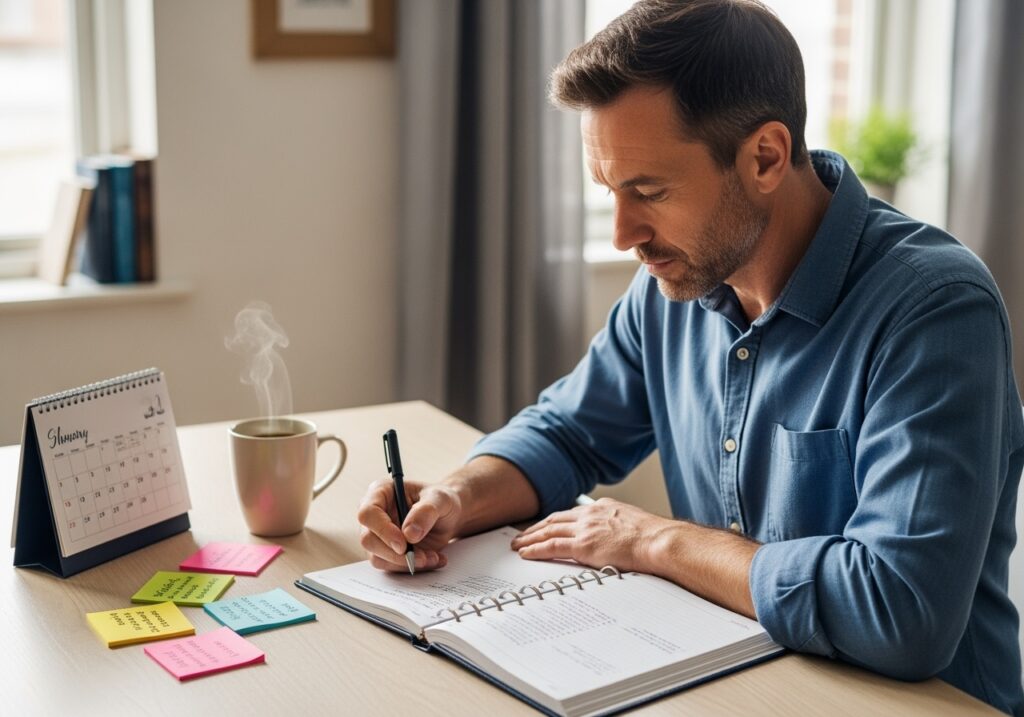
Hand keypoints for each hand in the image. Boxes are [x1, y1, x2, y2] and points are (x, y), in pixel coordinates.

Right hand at [357, 479, 462, 572]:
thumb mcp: (441, 499)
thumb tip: (409, 534)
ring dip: (406, 563)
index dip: (383, 530)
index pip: (368, 513)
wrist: (449, 517)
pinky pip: (391, 567)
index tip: (403, 544)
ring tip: (433, 557)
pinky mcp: (386, 552)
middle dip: (395, 554)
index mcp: (381, 492)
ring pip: (378, 557)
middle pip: (368, 540)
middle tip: (422, 557)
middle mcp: (375, 514)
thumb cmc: (441, 501)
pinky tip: (432, 559)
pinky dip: (412, 567)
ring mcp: (378, 535)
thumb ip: (426, 512)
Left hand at [510, 497, 670, 573]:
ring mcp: (585, 529)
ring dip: (530, 538)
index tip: (544, 526)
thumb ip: (617, 527)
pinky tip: (526, 553)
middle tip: (522, 535)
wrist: (659, 541)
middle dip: (536, 528)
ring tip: (518, 544)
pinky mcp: (583, 546)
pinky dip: (536, 549)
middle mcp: (590, 515)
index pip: (570, 514)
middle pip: (554, 519)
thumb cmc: (653, 538)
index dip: (553, 521)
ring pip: (548, 531)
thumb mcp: (632, 523)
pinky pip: (552, 547)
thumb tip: (615, 538)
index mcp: (602, 508)